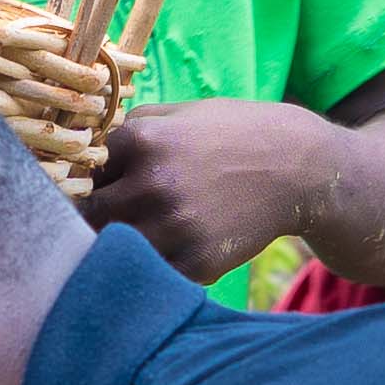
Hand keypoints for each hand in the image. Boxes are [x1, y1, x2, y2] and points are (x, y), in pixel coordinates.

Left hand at [80, 101, 342, 287]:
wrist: (300, 169)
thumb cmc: (236, 135)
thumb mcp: (183, 113)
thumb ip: (134, 128)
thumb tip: (89, 152)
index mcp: (145, 141)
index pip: (85, 170)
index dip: (92, 179)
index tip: (103, 184)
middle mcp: (154, 185)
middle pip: (90, 214)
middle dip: (95, 214)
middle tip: (111, 214)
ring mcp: (175, 228)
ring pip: (114, 248)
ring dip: (119, 243)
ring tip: (139, 231)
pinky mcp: (196, 262)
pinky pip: (152, 271)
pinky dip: (153, 265)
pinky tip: (169, 247)